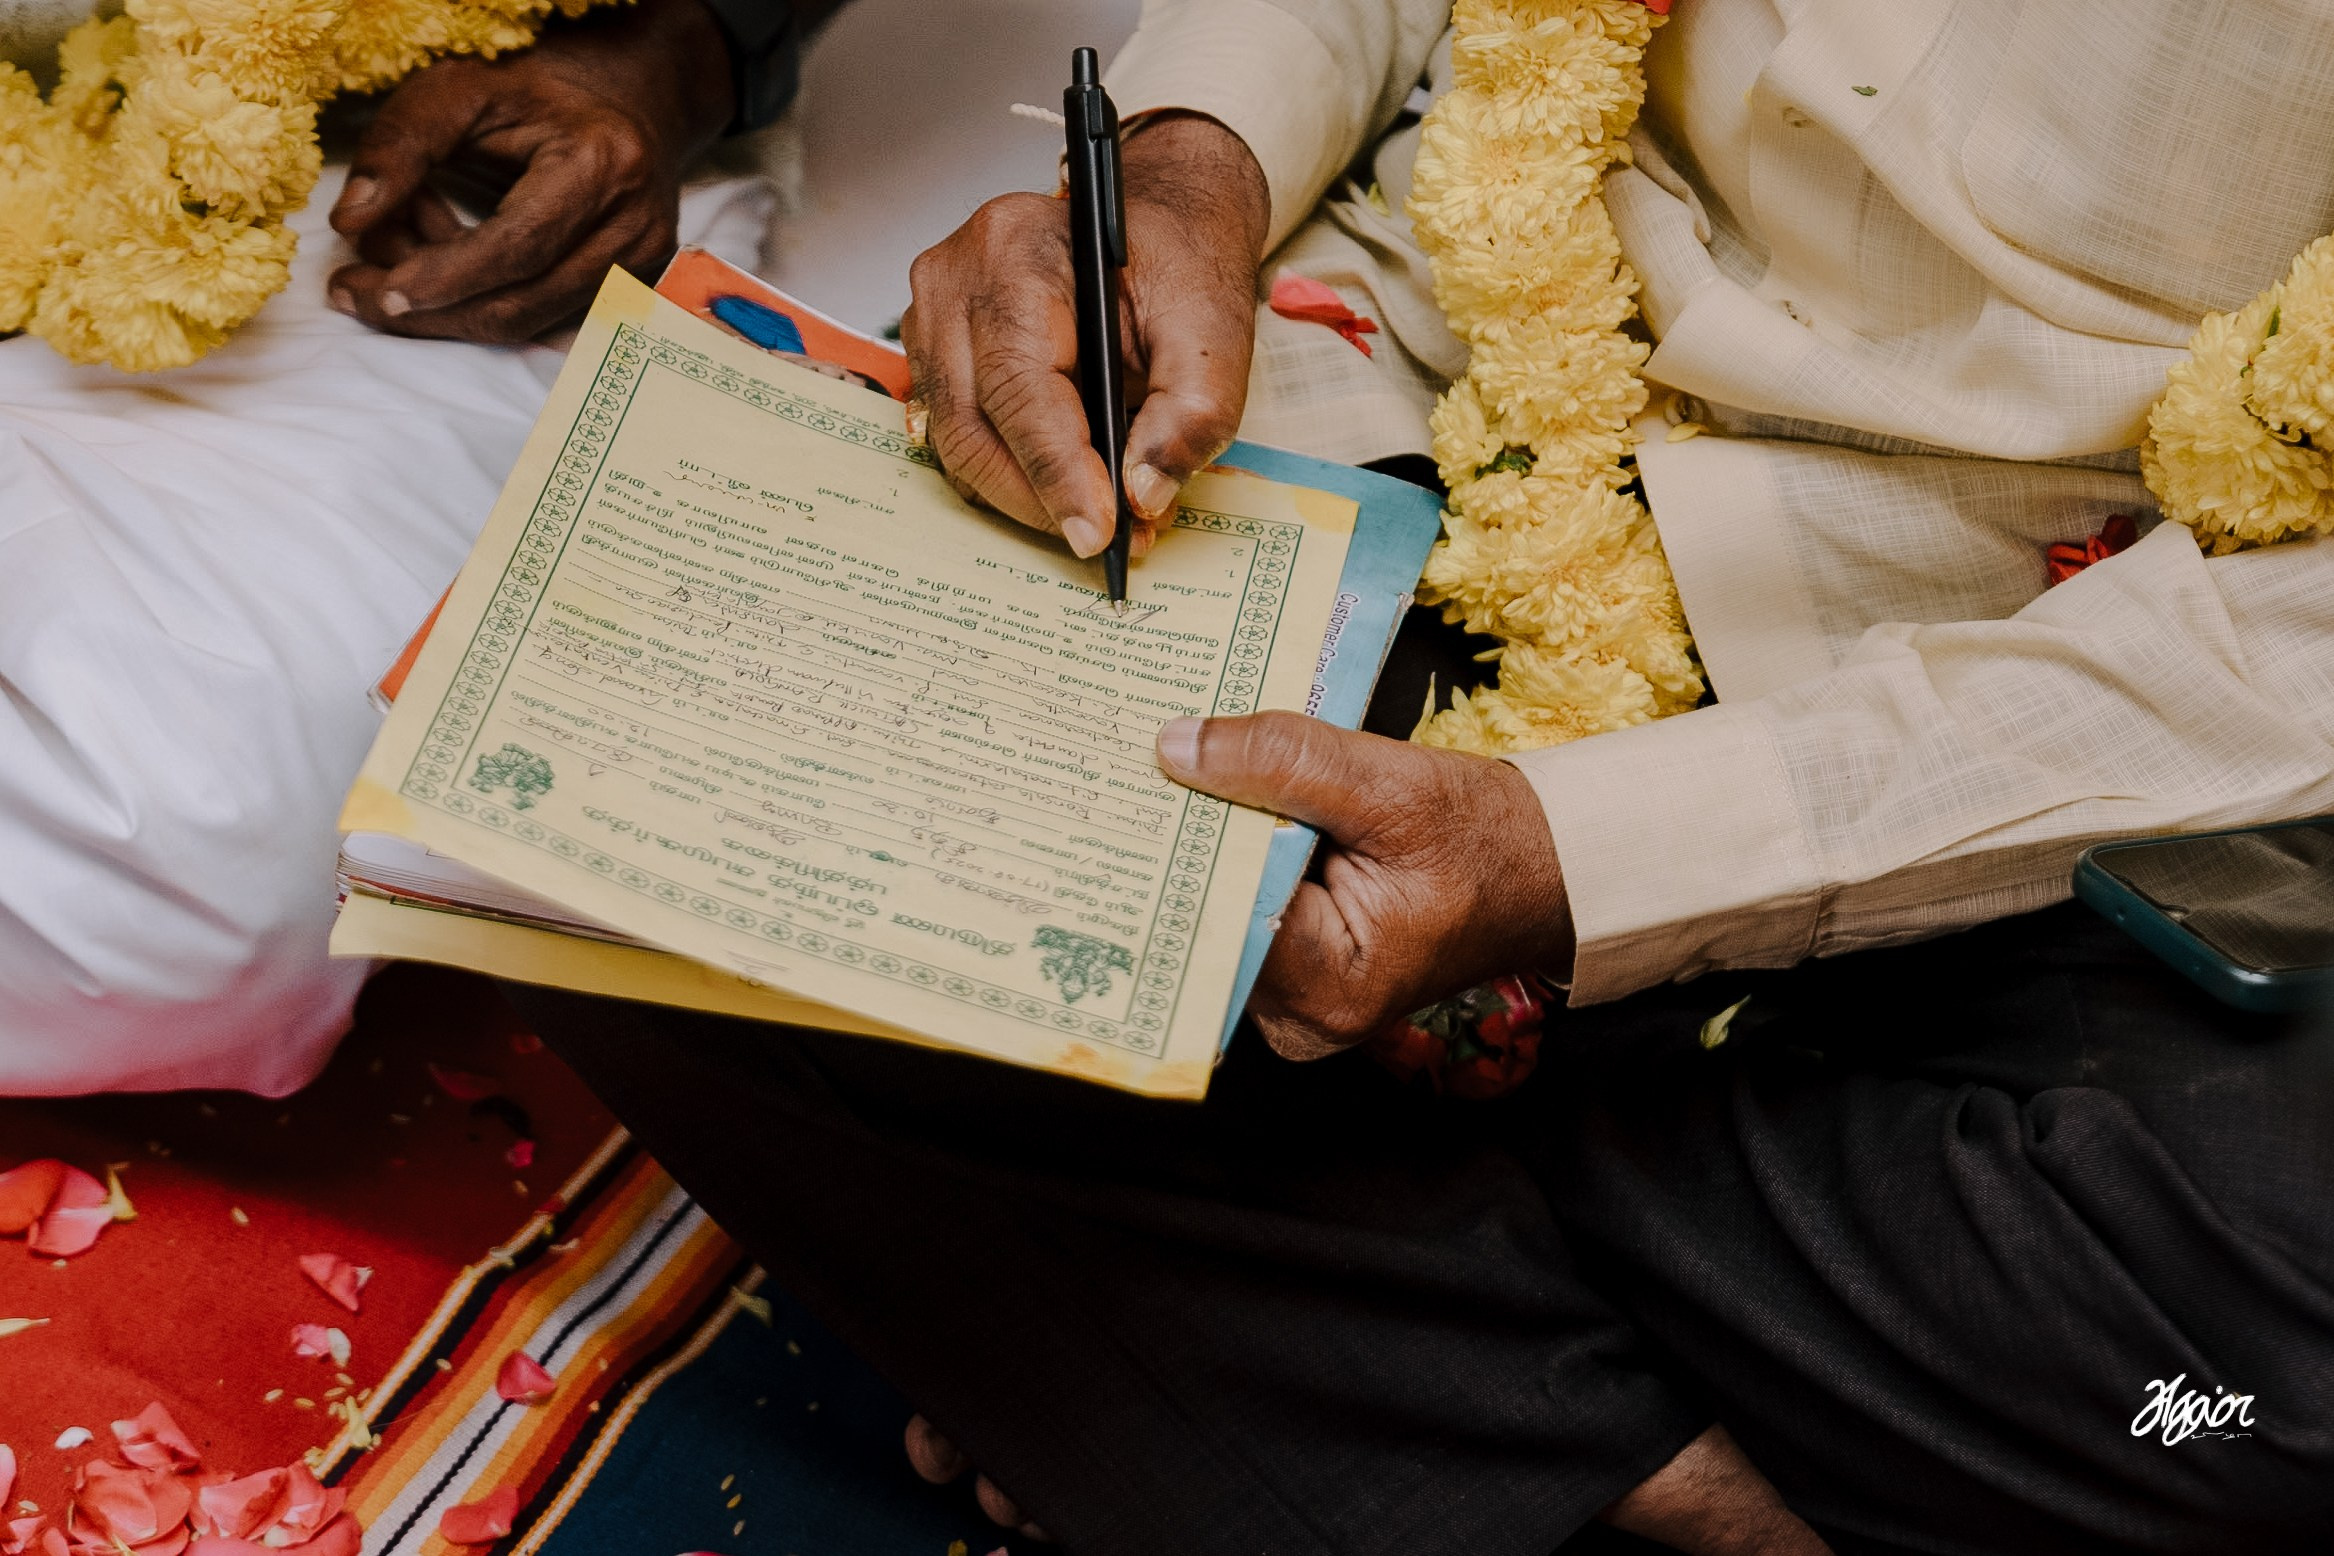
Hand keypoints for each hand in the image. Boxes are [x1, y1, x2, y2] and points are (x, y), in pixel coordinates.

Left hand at [326, 0, 734, 343]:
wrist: (625, 99)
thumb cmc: (533, 92)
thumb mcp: (458, 91)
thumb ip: (401, 146)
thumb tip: (351, 224)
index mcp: (600, 166)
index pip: (518, 247)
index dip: (446, 279)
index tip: (380, 294)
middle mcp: (634, 225)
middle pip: (524, 303)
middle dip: (436, 311)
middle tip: (360, 296)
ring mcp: (642, 264)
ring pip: (532, 323)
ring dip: (455, 304)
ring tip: (407, 254)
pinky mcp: (634, 287)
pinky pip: (545, 320)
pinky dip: (486, 302)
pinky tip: (451, 264)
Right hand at [901, 112, 1270, 557]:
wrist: (1156, 222)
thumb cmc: (1175, 259)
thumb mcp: (1214, 326)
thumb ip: (1192, 410)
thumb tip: (1144, 493)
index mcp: (1018, 251)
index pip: (1019, 384)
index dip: (1056, 471)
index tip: (1098, 532)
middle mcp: (956, 277)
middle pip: (973, 427)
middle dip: (1041, 499)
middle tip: (1110, 537)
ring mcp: (932, 312)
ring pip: (957, 442)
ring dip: (1025, 494)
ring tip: (1096, 513)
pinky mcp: (934, 347)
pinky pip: (959, 434)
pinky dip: (1011, 471)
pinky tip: (1065, 482)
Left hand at [1155, 712, 1575, 1059]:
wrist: (1542, 870)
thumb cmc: (1487, 841)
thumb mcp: (1390, 784)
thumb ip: (1283, 760)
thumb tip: (1175, 745)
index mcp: (1326, 990)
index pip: (1215, 910)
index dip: (1174, 841)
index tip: (1131, 776)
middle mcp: (1298, 1016)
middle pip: (1202, 918)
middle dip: (1176, 839)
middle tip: (1126, 759)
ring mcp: (1292, 1001)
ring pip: (1213, 908)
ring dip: (1198, 840)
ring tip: (1163, 767)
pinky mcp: (1292, 972)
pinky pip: (1237, 906)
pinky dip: (1227, 852)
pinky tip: (1205, 797)